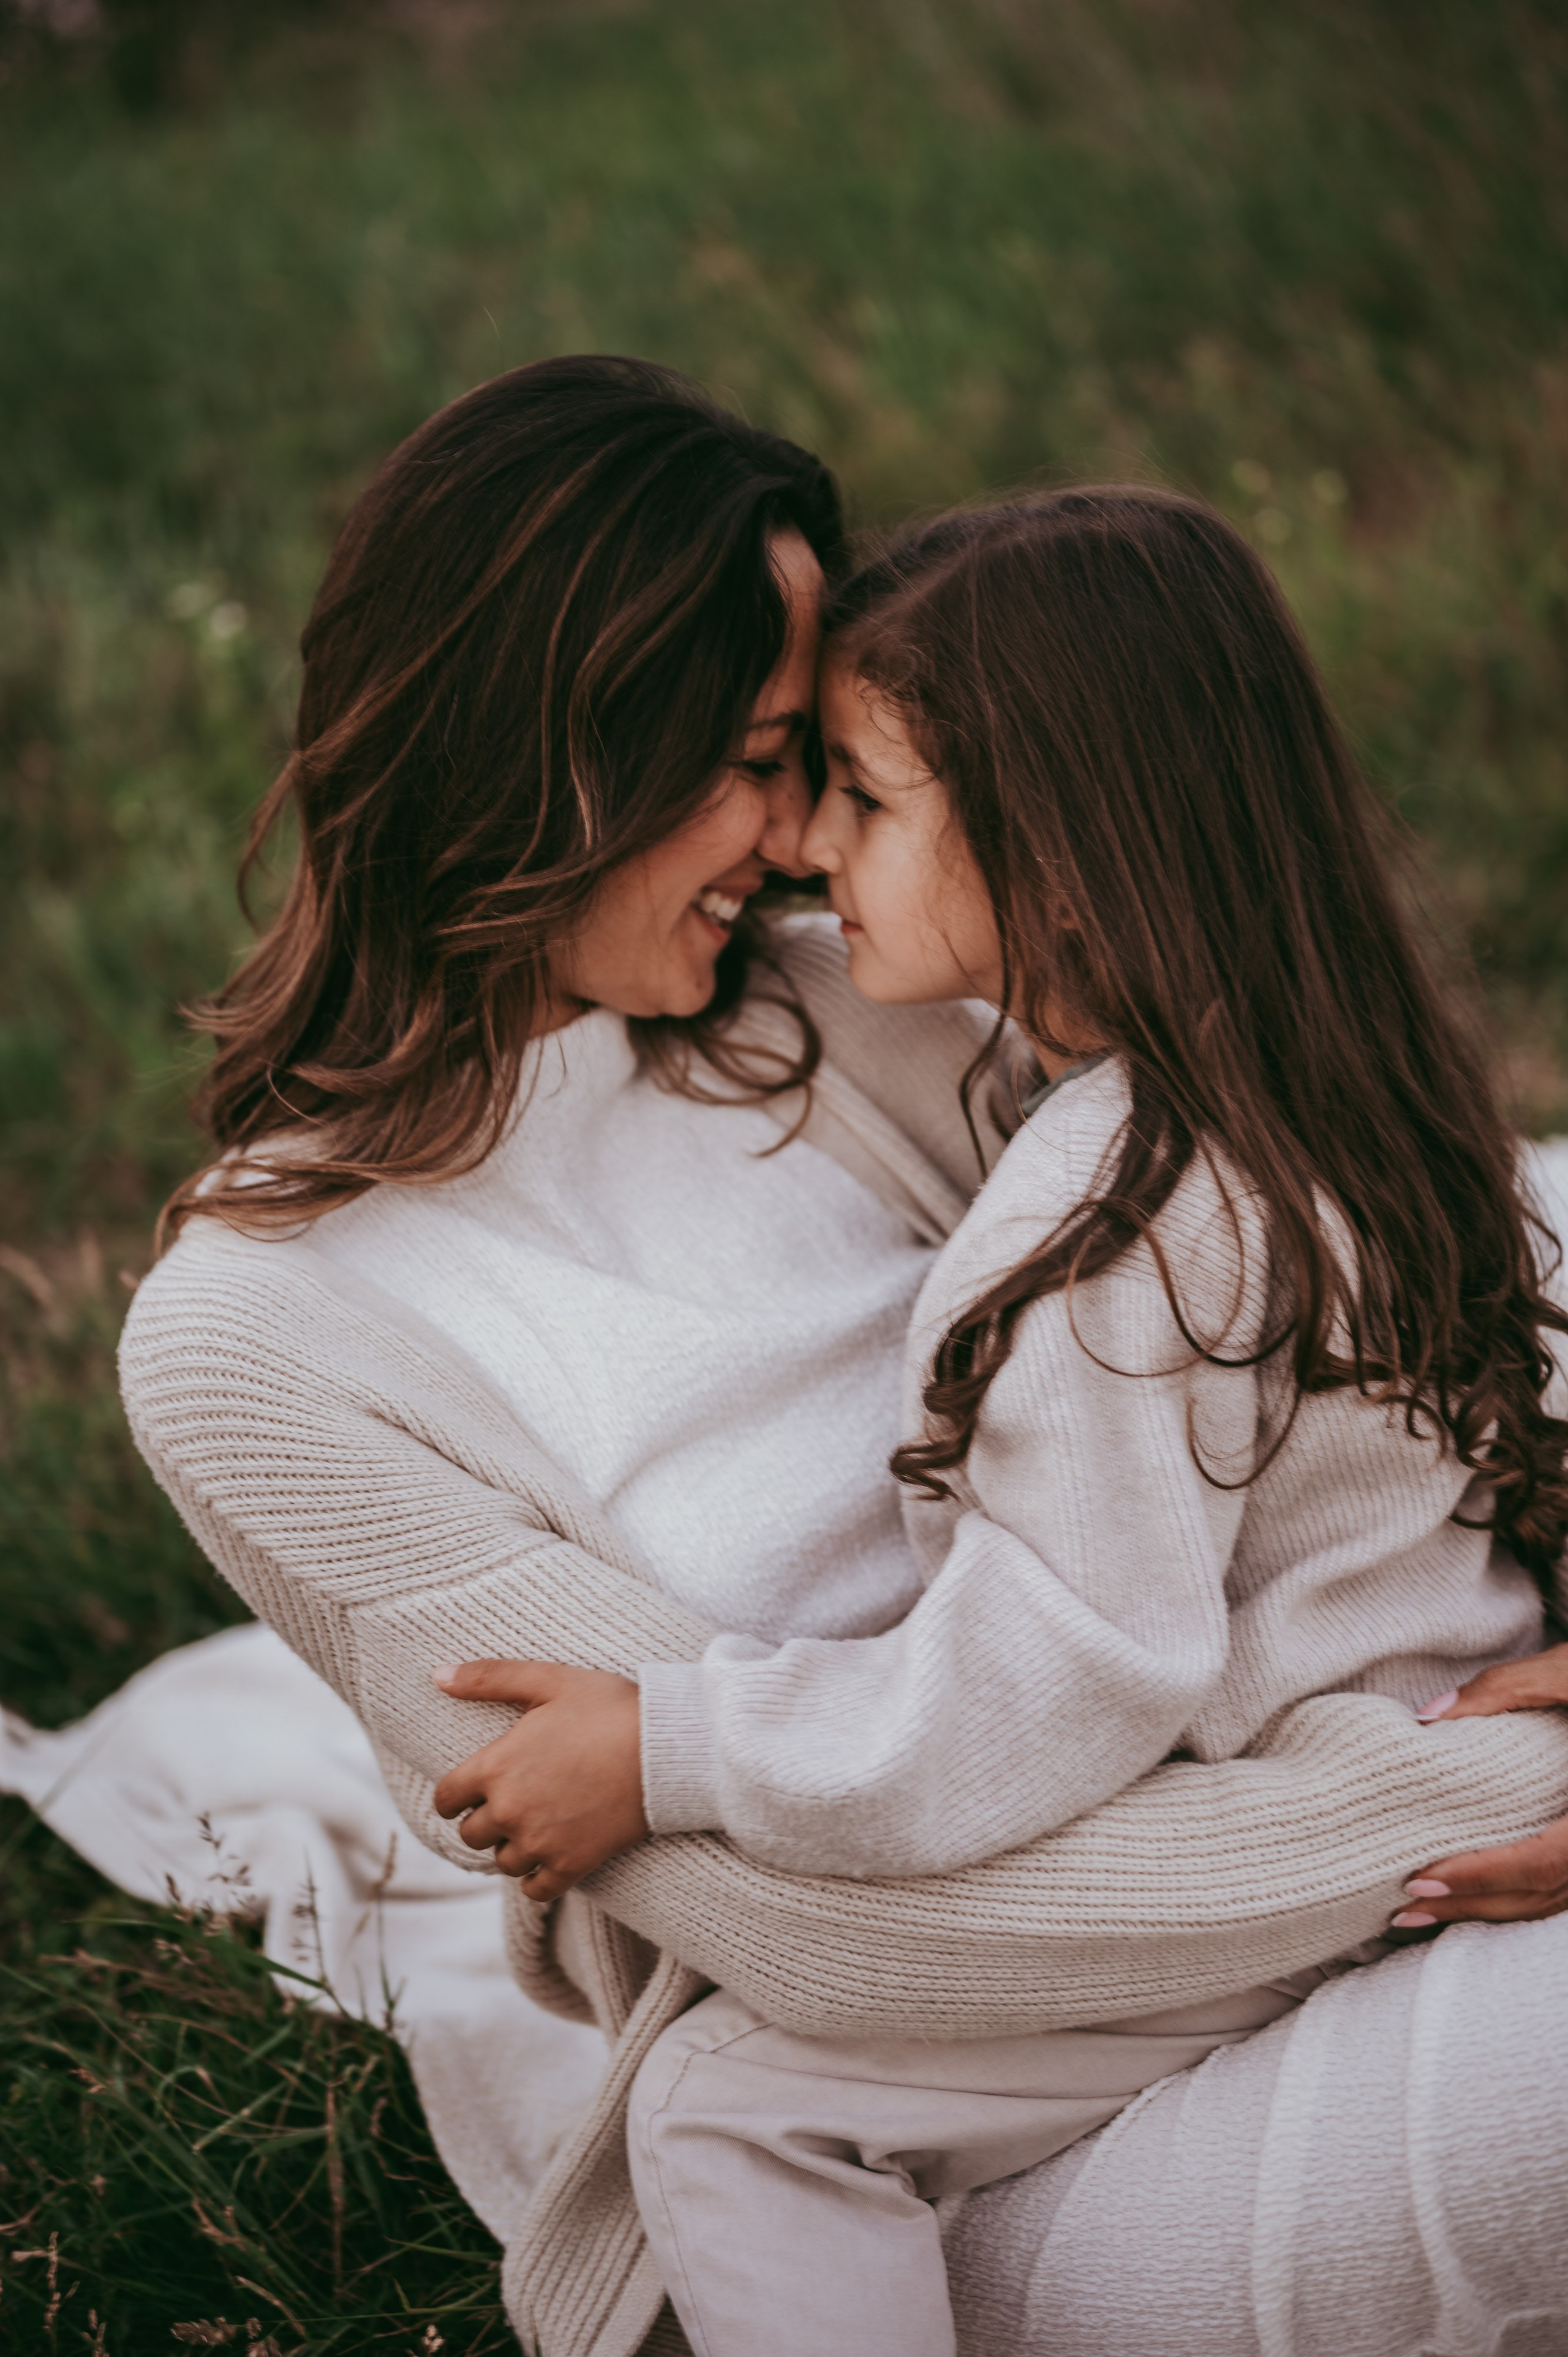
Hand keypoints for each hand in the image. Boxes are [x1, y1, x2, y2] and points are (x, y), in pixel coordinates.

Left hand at [430, 1659, 647, 1901]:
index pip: (446, 1798)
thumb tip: (438, 1676)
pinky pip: (536, 1890)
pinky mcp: (573, 1865)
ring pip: (503, 1862)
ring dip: (512, 1849)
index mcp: (496, 1766)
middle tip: (510, 1804)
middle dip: (484, 1821)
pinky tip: (550, 1860)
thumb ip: (489, 1677)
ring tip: (534, 1828)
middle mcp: (510, 1810)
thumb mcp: (549, 1680)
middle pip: (471, 1834)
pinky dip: (538, 1879)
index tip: (467, 1794)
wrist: (667, 1747)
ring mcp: (541, 1841)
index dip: (453, 1795)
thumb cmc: (609, 1708)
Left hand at [1392, 1642, 1567, 1929]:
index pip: (1545, 1861)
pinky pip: (1563, 1887)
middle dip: (1473, 1904)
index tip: (1422, 1881)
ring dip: (1490, 1908)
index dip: (1484, 1876)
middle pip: (1544, 1893)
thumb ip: (1503, 1689)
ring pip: (1554, 1899)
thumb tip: (1429, 1716)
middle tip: (1404, 1907)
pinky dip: (1515, 1894)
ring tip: (1423, 1909)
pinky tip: (1471, 1891)